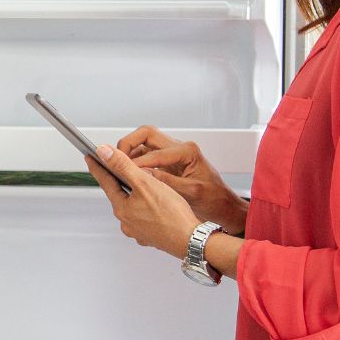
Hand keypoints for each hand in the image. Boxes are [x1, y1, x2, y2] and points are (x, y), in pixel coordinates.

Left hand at [84, 146, 200, 258]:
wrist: (190, 240)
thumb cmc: (172, 214)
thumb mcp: (145, 183)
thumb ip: (123, 166)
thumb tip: (104, 152)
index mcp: (122, 208)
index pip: (105, 181)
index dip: (98, 166)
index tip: (90, 157)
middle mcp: (126, 222)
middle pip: (119, 194)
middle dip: (119, 181)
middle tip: (117, 168)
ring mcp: (138, 231)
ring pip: (132, 207)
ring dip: (135, 196)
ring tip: (144, 186)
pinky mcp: (150, 236)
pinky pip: (144, 218)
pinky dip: (147, 209)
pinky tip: (156, 206)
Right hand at [116, 126, 246, 235]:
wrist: (223, 205)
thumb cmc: (213, 200)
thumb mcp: (190, 192)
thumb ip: (166, 181)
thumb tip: (143, 174)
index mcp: (188, 152)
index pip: (155, 152)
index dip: (137, 163)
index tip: (125, 172)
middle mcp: (180, 147)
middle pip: (146, 134)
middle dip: (128, 143)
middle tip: (117, 158)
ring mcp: (173, 153)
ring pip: (144, 142)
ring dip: (130, 151)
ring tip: (119, 165)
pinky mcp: (168, 161)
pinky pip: (146, 153)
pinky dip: (135, 159)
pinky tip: (129, 172)